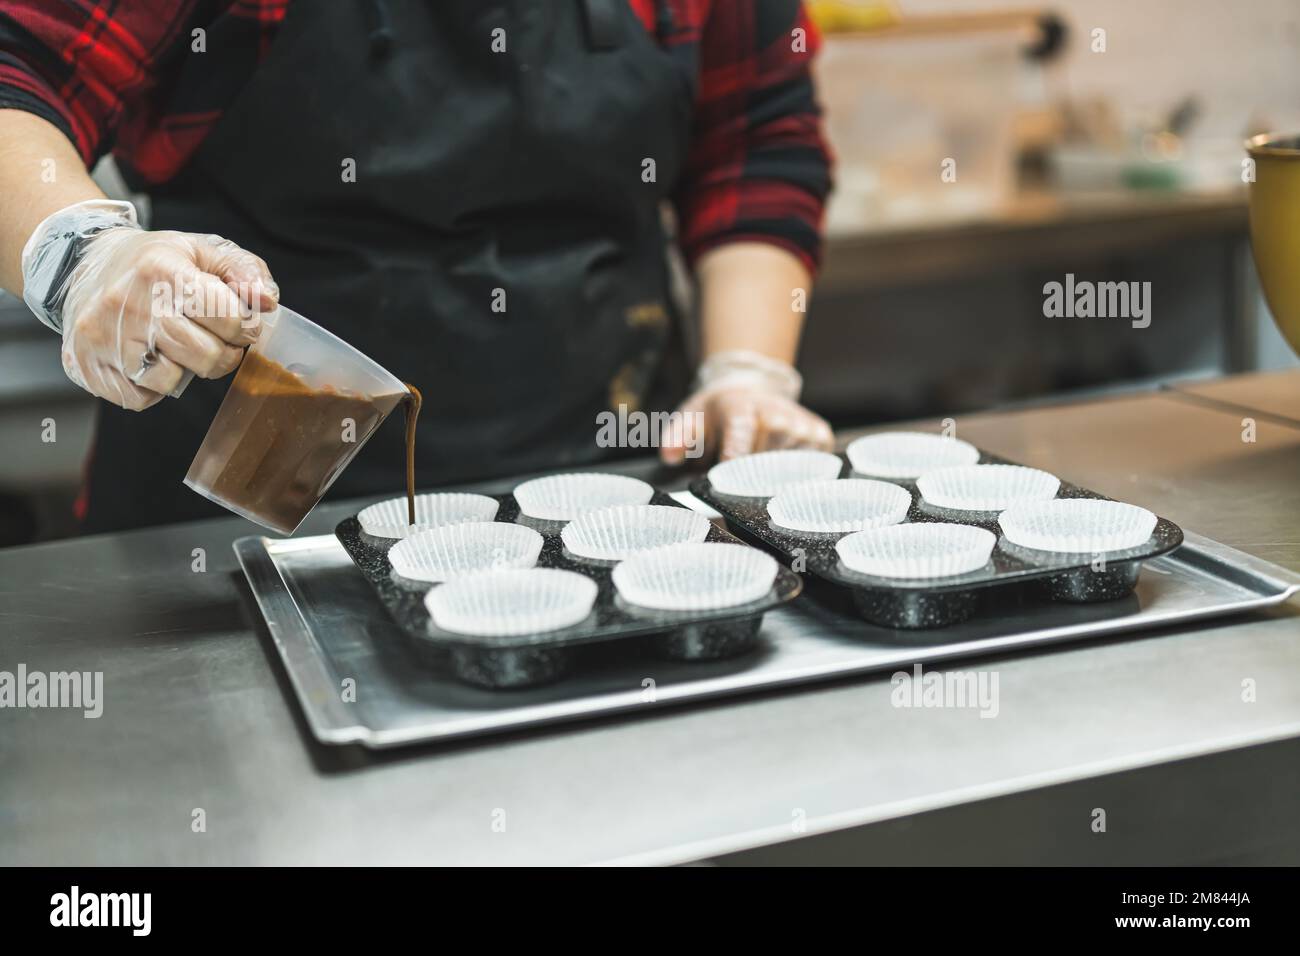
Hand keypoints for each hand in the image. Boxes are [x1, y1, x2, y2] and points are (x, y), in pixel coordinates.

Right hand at [27, 203, 277, 408]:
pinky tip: (150, 358)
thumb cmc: (153, 262)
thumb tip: (268, 301)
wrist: (83, 264)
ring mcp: (105, 337)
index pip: (228, 316)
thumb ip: (244, 270)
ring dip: (187, 370)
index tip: (240, 324)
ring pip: (172, 381)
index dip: (245, 326)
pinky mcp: (88, 365)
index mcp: (161, 270)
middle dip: (225, 355)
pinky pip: (139, 398)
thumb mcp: (200, 250)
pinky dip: (153, 386)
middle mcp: (129, 304)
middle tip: (218, 342)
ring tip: (179, 347)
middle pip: (205, 356)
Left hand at [660, 385, 833, 464]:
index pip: (740, 439)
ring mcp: (802, 426)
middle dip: (751, 478)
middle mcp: (776, 415)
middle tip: (740, 478)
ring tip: (760, 465)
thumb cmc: (718, 412)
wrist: (751, 388)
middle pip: (766, 465)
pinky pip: (812, 468)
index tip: (728, 478)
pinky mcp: (821, 436)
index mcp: (741, 409)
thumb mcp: (690, 417)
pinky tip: (783, 466)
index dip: (734, 462)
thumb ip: (677, 436)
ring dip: (773, 478)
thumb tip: (670, 456)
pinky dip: (797, 474)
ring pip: (790, 471)